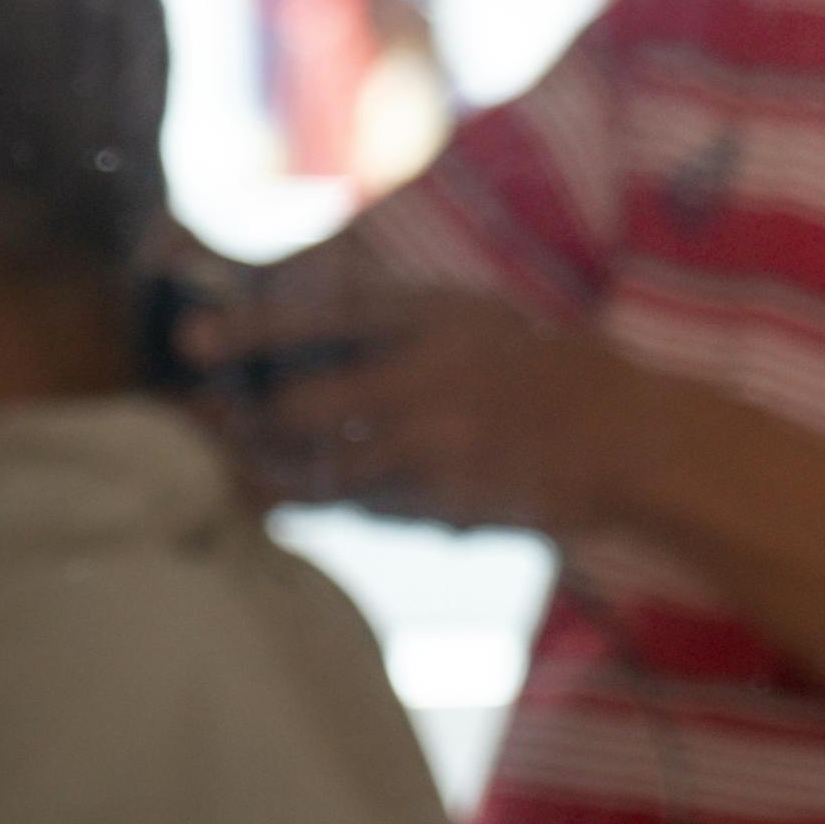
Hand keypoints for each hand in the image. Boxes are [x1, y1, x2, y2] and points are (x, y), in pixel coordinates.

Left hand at [198, 272, 659, 539]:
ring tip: (257, 466)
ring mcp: (437, 448)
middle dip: (255, 423)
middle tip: (222, 425)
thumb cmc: (551, 370)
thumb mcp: (479, 318)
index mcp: (440, 318)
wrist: (631, 441)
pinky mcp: (443, 505)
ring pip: (322, 470)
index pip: (322, 316)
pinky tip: (347, 490)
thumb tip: (299, 333)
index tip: (194, 340)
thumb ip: (398, 323)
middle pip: (301, 408)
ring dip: (282, 472)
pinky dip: (345, 501)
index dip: (251, 329)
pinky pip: (366, 507)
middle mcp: (431, 379)